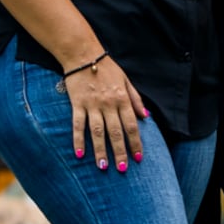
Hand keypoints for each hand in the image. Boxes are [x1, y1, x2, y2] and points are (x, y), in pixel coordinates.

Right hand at [65, 55, 148, 172]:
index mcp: (122, 99)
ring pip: (97, 132)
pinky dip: (78, 140)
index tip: (139, 158)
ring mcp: (92, 105)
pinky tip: (79, 154)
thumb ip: (136, 99)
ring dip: (100, 150)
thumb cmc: (107, 68)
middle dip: (120, 152)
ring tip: (103, 167)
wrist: (83, 54)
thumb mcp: (127, 80)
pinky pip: (77, 125)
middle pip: (116, 132)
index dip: (136, 143)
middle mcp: (109, 104)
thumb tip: (146, 116)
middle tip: (122, 169)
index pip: (132, 126)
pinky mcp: (77, 104)